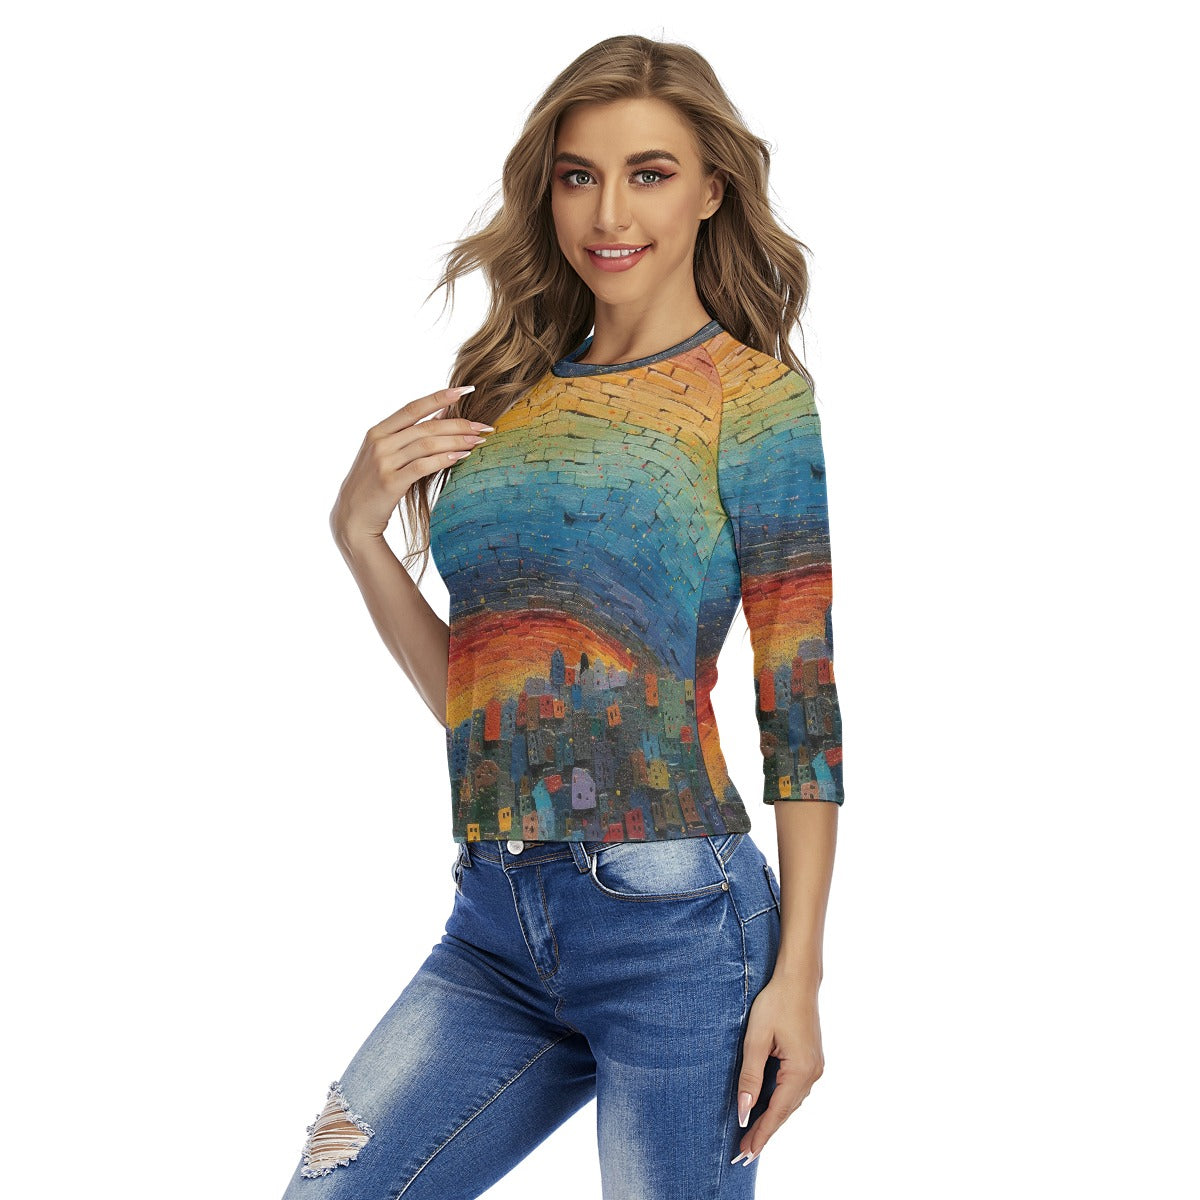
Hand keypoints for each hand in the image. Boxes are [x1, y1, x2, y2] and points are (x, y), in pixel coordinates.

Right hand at [329, 384, 490, 542]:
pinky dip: (444, 459)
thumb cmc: (374, 483)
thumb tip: (442, 414)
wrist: (352, 516)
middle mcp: (379, 443)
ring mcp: (383, 462)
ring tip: (478, 441)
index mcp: (378, 431)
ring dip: (457, 441)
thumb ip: (409, 435)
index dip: (440, 397)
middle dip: (458, 424)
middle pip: (426, 427)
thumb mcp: (385, 454)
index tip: (466, 390)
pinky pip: (423, 466)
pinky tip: (462, 457)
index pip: (413, 408)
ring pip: (427, 444)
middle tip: (483, 426)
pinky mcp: (390, 482)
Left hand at [730, 977, 824, 1165]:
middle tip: (744, 1151)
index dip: (760, 1133)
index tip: (746, 1152)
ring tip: (752, 1135)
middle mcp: (813, 1073)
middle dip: (765, 1131)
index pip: (777, 1111)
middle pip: (786, 1111)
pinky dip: (780, 1102)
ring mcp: (815, 1067)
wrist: (797, 980)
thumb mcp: (756, 1039)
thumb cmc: (775, 1003)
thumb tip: (744, 1110)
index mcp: (801, 1070)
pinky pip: (794, 1089)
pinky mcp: (811, 1060)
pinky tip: (767, 1108)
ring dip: (772, 1118)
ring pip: (791, 1101)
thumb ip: (750, 1076)